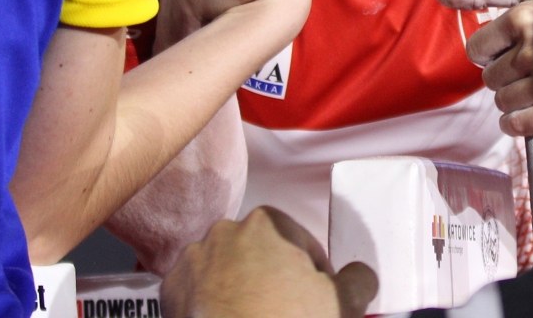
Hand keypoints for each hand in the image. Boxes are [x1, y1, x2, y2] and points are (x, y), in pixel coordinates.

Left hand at [161, 206, 377, 317]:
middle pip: (259, 254)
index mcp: (267, 224)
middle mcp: (224, 233)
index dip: (312, 272)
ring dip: (239, 290)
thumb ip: (358, 279)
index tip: (316, 296)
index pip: (299, 242)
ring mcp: (193, 261)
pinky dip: (209, 307)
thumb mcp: (341, 302)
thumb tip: (361, 276)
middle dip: (272, 279)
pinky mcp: (171, 291)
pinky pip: (196, 293)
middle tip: (285, 312)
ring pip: (224, 272)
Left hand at [440, 0, 532, 137]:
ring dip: (510, 99)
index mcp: (525, 19)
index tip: (503, 47)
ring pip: (502, 102)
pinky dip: (515, 123)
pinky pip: (518, 125)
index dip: (485, 51)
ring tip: (530, 85)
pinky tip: (524, 114)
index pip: (475, 49)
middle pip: (488, 78)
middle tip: (523, 66)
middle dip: (500, 74)